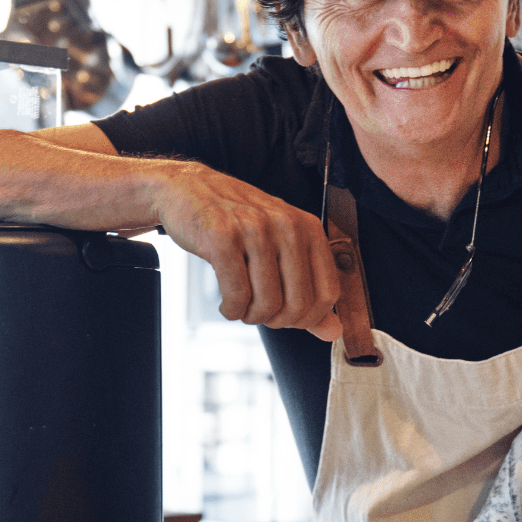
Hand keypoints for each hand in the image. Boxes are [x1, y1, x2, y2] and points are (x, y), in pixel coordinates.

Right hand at [152, 162, 343, 340]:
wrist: (187, 189)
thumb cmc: (238, 222)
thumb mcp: (280, 248)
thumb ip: (308, 291)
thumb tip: (333, 332)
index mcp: (307, 227)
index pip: (327, 293)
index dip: (308, 318)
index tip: (288, 317)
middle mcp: (286, 225)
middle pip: (298, 304)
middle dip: (277, 321)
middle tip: (260, 313)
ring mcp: (254, 229)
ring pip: (267, 303)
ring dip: (251, 316)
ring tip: (242, 307)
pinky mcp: (222, 237)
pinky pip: (237, 295)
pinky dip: (232, 310)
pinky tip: (227, 304)